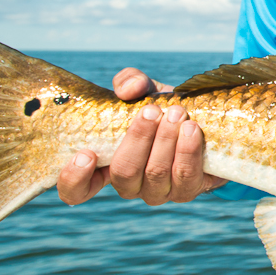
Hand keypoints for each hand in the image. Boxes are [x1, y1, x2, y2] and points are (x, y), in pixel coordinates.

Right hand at [57, 67, 224, 206]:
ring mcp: (157, 192)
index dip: (74, 178)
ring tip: (177, 113)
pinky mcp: (187, 191)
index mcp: (105, 166)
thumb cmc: (160, 108)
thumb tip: (128, 89)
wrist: (200, 119)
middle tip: (152, 111)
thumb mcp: (141, 91)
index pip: (75, 190)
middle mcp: (129, 185)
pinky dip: (188, 150)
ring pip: (156, 174)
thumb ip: (129, 82)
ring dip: (165, 141)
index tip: (86, 154)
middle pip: (124, 174)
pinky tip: (192, 128)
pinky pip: (186, 176)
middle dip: (138, 139)